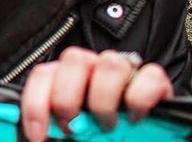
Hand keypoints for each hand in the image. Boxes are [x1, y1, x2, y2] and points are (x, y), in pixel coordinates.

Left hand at [20, 48, 172, 140]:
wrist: (144, 141)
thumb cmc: (100, 138)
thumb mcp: (75, 134)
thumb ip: (58, 129)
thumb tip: (43, 135)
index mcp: (68, 79)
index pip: (44, 74)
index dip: (35, 104)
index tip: (38, 135)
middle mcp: (95, 69)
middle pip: (75, 59)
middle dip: (67, 98)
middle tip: (73, 130)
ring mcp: (126, 71)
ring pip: (110, 63)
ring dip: (103, 101)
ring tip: (107, 127)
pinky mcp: (155, 82)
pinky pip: (150, 76)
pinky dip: (140, 99)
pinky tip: (135, 118)